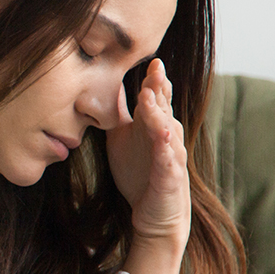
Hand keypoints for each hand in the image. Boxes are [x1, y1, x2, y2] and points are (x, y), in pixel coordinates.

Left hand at [105, 59, 191, 247]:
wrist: (153, 215)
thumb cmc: (140, 173)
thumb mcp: (123, 137)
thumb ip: (118, 113)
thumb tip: (104, 85)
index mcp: (154, 126)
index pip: (156, 98)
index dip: (153, 79)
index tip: (148, 58)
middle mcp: (166, 137)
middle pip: (163, 108)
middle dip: (159, 88)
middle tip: (155, 66)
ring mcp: (171, 157)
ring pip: (167, 130)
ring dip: (159, 113)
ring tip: (149, 97)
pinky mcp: (170, 178)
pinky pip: (168, 161)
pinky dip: (165, 149)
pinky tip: (161, 138)